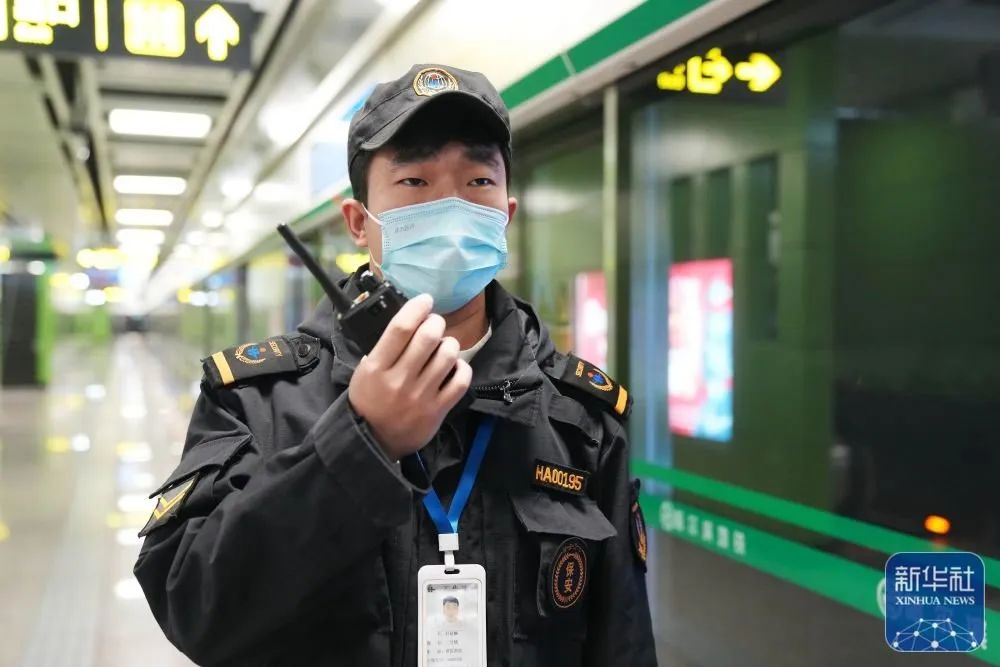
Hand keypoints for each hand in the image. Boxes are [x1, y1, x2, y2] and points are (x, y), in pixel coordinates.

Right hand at [348, 293, 471, 459]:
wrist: (373, 441)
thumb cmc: (368, 401)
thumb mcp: (364, 372)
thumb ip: (384, 348)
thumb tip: (409, 319)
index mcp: (377, 367)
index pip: (401, 328)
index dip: (417, 307)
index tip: (425, 301)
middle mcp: (399, 380)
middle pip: (428, 337)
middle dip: (436, 323)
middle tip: (435, 324)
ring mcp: (420, 396)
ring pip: (447, 355)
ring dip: (449, 344)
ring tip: (443, 346)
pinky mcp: (437, 411)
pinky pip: (460, 380)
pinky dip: (461, 367)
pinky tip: (454, 366)